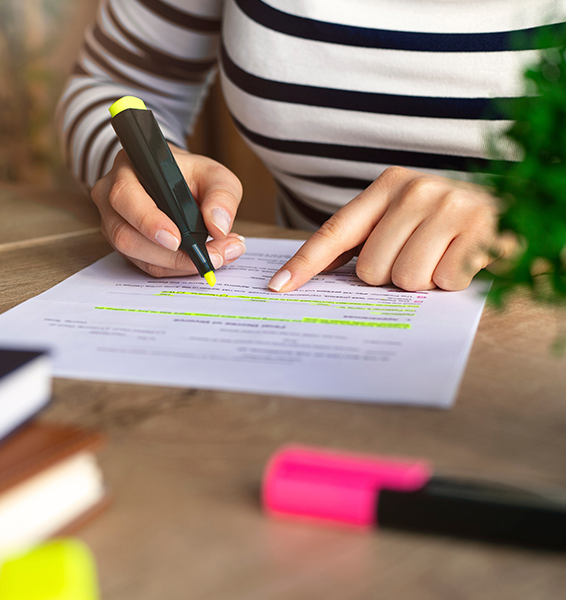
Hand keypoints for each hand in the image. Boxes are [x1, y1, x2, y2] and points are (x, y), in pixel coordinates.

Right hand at [91, 146, 246, 276]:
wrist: (171, 183)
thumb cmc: (188, 176)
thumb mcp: (213, 175)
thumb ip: (221, 196)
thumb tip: (218, 227)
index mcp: (126, 171)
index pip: (125, 197)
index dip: (148, 221)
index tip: (177, 240)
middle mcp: (111, 199)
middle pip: (126, 236)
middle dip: (171, 255)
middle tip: (212, 255)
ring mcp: (113, 226)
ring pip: (137, 256)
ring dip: (178, 264)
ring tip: (216, 256)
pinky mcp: (123, 247)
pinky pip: (145, 264)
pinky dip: (175, 268)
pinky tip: (200, 260)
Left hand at [268, 166, 504, 292]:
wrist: (518, 205)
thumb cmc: (449, 220)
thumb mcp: (404, 216)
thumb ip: (365, 238)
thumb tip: (314, 274)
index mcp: (388, 185)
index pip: (335, 231)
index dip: (305, 263)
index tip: (279, 287)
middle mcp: (415, 189)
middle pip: (370, 269)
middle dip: (390, 276)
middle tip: (418, 257)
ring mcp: (449, 206)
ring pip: (405, 279)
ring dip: (423, 281)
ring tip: (442, 256)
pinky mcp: (480, 229)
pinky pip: (443, 281)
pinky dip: (453, 281)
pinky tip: (464, 258)